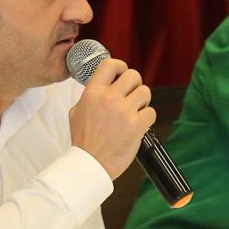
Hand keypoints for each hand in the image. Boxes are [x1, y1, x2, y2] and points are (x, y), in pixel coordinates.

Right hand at [69, 58, 155, 178]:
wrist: (90, 164)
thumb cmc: (84, 140)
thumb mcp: (77, 111)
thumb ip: (90, 95)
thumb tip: (102, 84)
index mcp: (93, 93)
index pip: (110, 64)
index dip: (120, 66)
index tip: (122, 73)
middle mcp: (109, 98)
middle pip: (133, 75)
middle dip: (135, 85)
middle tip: (131, 96)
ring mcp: (124, 111)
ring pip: (145, 92)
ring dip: (142, 102)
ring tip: (134, 112)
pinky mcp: (137, 125)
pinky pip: (151, 112)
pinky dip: (147, 118)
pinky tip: (138, 125)